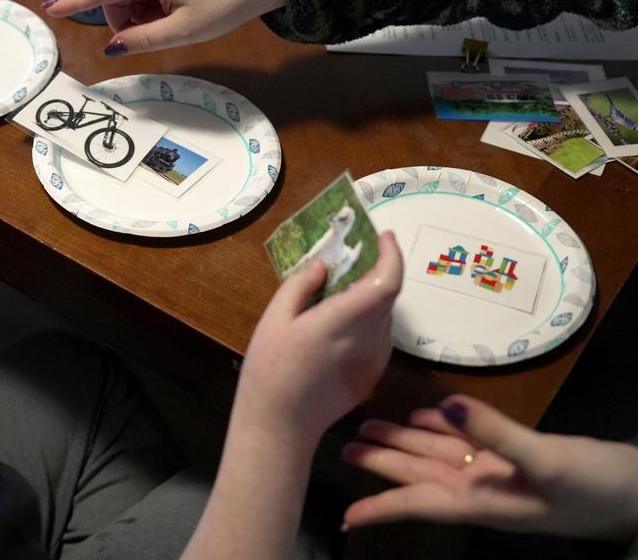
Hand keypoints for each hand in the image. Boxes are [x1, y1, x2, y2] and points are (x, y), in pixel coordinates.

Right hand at [43, 0, 283, 55]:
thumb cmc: (224, 3)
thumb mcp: (182, 30)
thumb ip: (143, 39)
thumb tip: (112, 47)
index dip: (74, 4)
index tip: (49, 10)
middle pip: (115, 0)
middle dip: (128, 24)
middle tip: (162, 33)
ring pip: (130, 0)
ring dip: (144, 18)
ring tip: (177, 21)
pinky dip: (154, 10)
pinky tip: (178, 13)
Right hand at [234, 231, 402, 441]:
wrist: (281, 426)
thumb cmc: (271, 372)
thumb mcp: (273, 320)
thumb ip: (300, 286)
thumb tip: (323, 265)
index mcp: (340, 322)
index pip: (386, 282)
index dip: (392, 255)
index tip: (384, 236)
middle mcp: (366, 340)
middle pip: (388, 295)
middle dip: (378, 269)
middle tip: (355, 255)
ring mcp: (374, 359)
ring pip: (385, 315)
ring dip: (372, 295)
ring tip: (342, 289)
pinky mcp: (373, 374)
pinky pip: (379, 335)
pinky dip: (368, 319)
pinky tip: (340, 323)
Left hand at [342, 394, 637, 543]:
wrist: (637, 493)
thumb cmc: (594, 487)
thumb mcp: (545, 461)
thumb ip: (495, 433)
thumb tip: (446, 403)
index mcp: (480, 500)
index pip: (417, 503)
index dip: (379, 508)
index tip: (345, 517)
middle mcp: (479, 488)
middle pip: (417, 475)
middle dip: (380, 464)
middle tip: (342, 447)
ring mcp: (494, 472)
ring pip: (435, 455)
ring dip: (402, 442)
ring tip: (366, 428)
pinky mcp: (510, 456)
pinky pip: (465, 440)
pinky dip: (442, 428)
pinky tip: (421, 416)